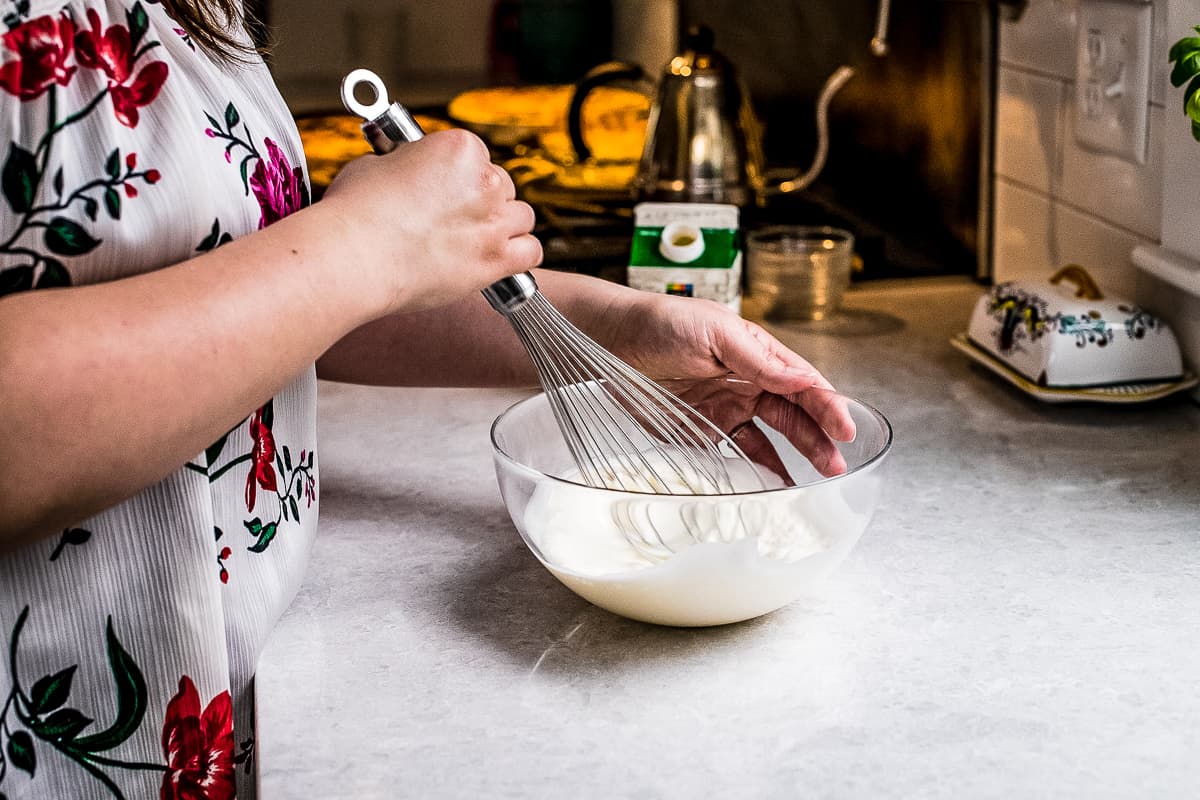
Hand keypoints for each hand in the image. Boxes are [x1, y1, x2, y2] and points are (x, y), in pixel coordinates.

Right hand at [320, 129, 542, 313]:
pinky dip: (519, 254)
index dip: (458, 177)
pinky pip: (530, 252)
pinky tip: (500, 258)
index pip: (477, 157)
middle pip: (502, 186)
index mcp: (460, 149)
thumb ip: (408, 165)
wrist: (353, 256)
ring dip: (502, 225)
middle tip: (453, 217)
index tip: (442, 190)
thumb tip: (408, 172)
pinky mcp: (495, 261)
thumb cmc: (356, 212)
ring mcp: (493, 223)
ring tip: (474, 238)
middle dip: (480, 201)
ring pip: (521, 218)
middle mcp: (485, 182)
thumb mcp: (378, 165)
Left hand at [594, 290, 856, 477]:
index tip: (845, 430)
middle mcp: (748, 382)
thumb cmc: (661, 323)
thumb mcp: (713, 332)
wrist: (610, 341)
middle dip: (819, 438)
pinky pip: (736, 455)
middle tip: (835, 465)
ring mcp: (726, 408)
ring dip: (795, 458)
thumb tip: (799, 379)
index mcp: (757, 354)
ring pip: (772, 437)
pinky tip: (772, 487)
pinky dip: (756, 472)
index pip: (802, 382)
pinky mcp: (702, 432)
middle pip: (794, 414)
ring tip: (815, 482)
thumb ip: (756, 358)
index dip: (828, 406)